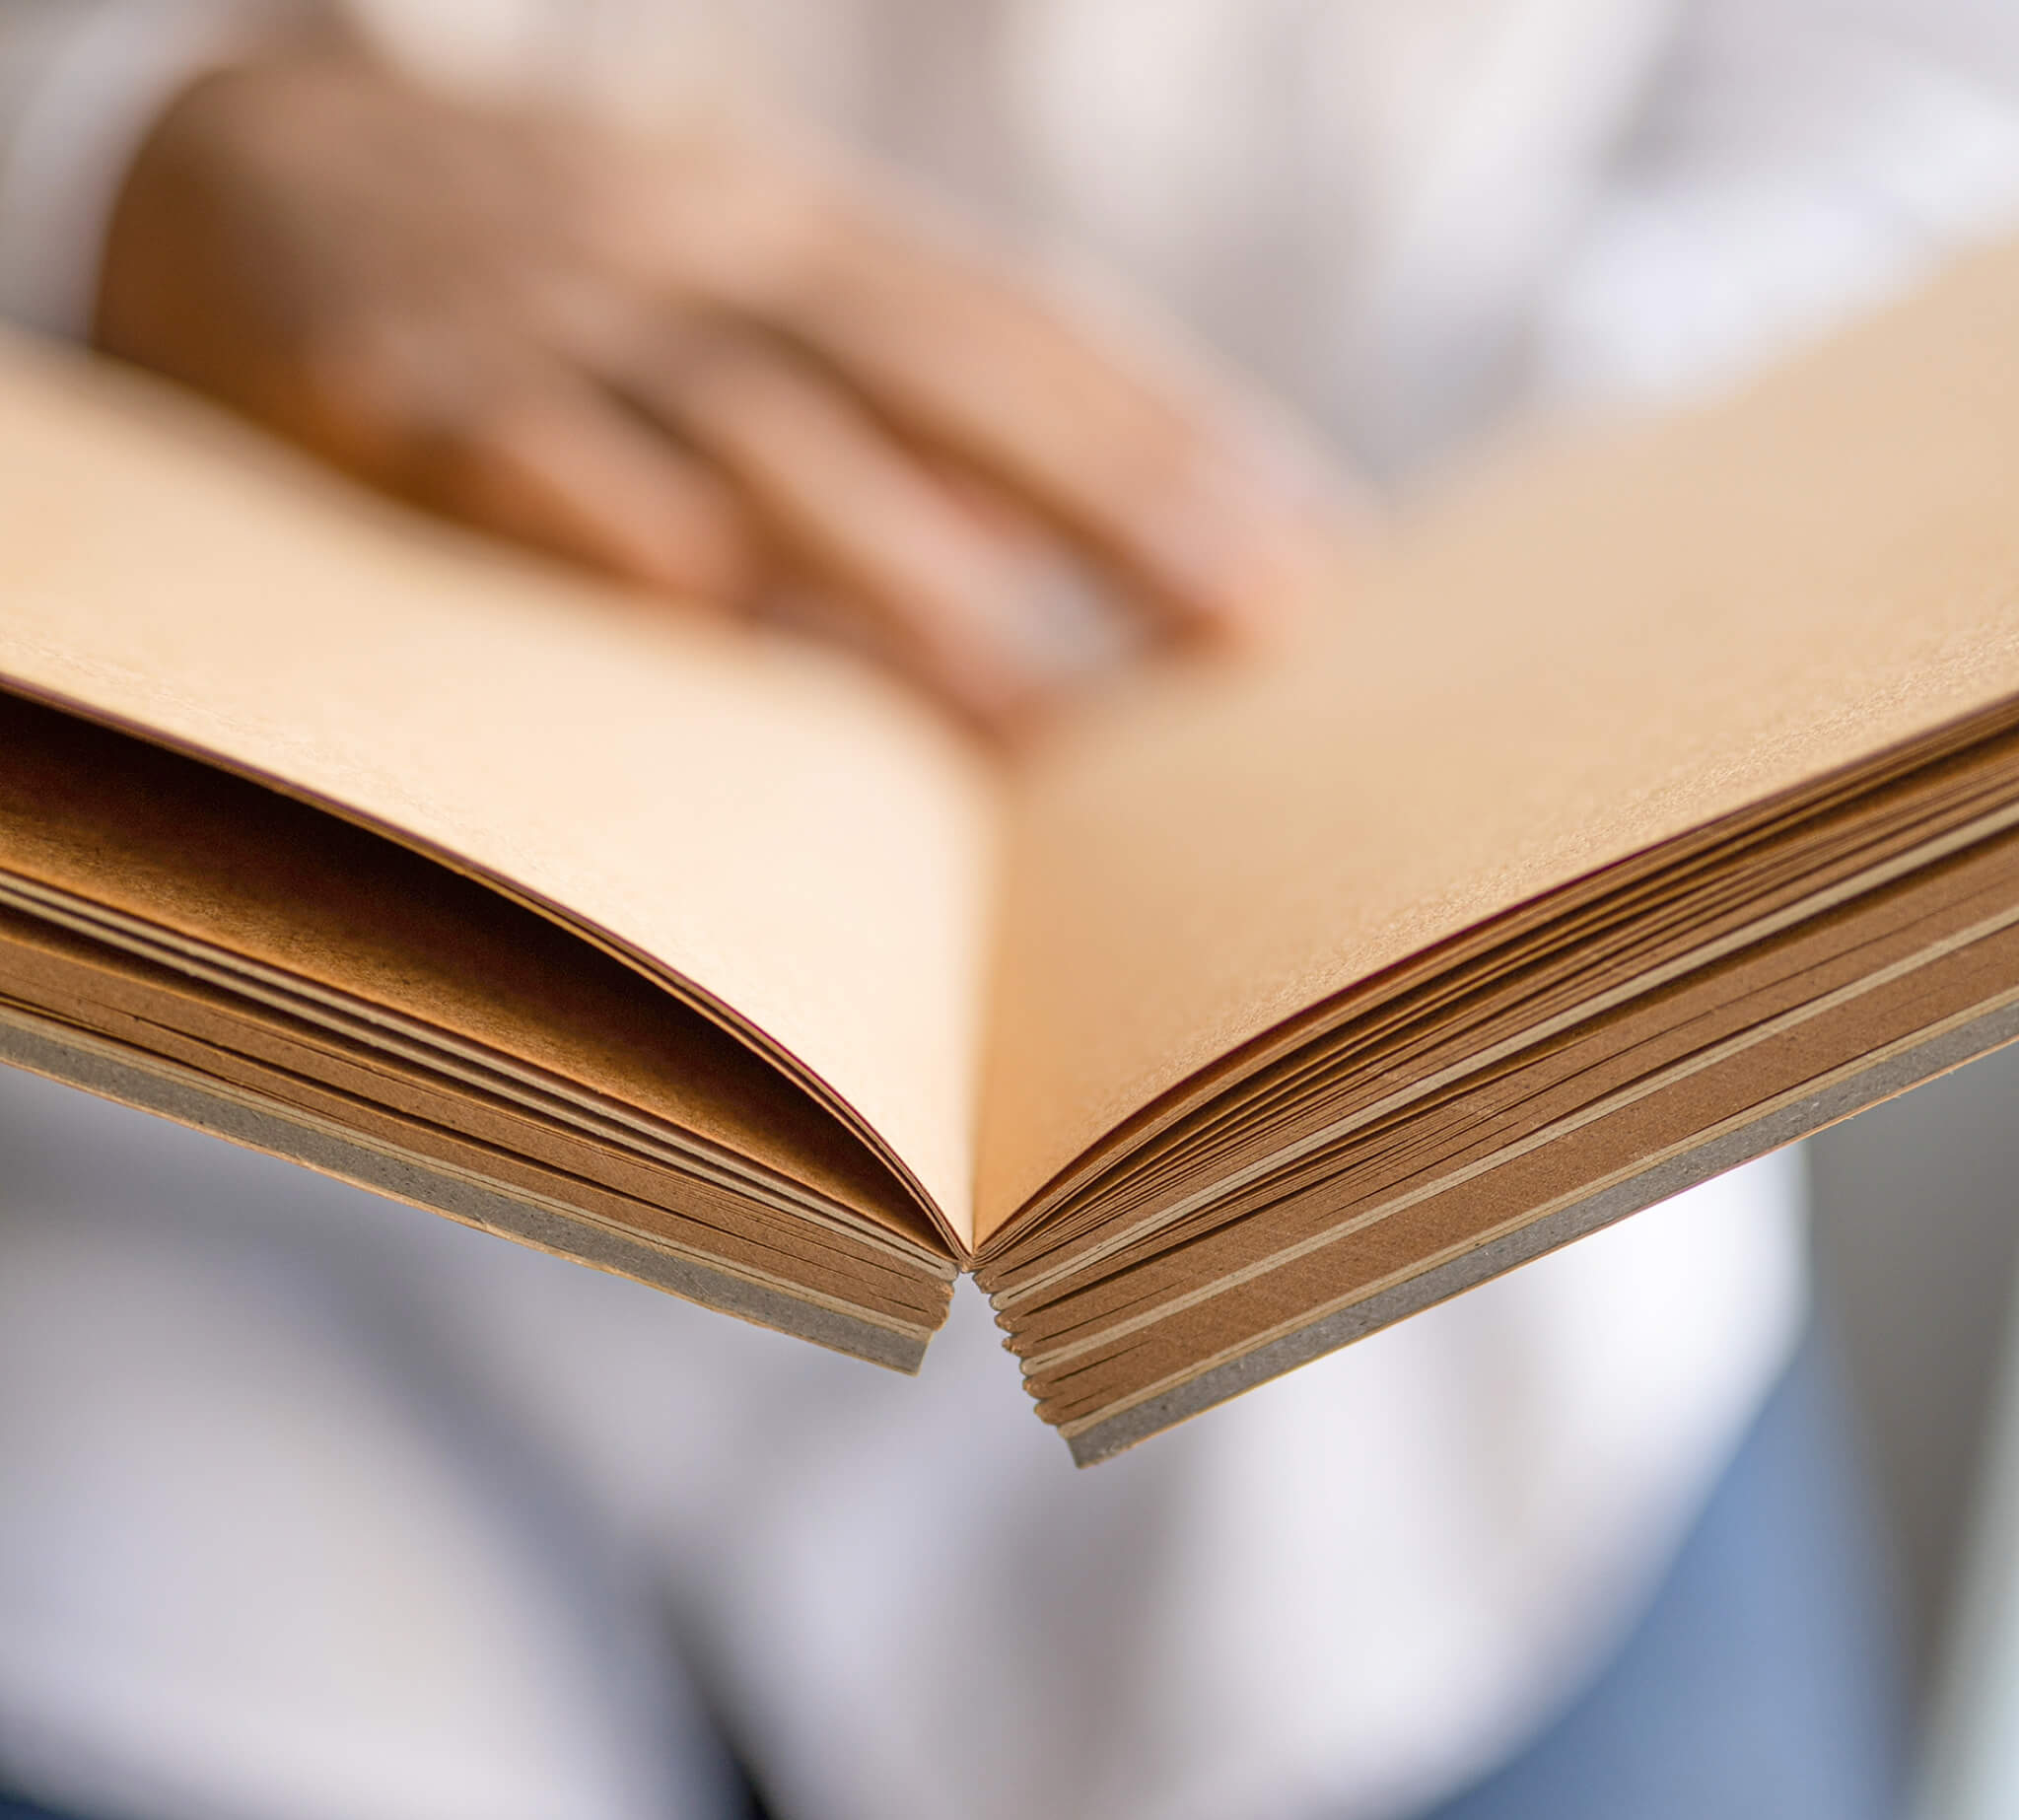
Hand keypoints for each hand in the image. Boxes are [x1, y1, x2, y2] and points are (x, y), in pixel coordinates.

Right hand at [96, 54, 1349, 733]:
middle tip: (1248, 622)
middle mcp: (698, 255)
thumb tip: (1026, 599)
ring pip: (751, 430)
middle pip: (934, 372)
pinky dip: (604, 522)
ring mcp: (550, 314)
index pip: (1013, 328)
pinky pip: (513, 456)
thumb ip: (861, 429)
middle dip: (1106, 499)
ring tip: (1030, 712)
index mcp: (792, 233)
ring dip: (897, 567)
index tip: (1302, 559)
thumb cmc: (540, 295)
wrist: (242, 159)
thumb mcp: (714, 307)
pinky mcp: (393, 389)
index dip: (1164, 439)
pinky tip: (701, 605)